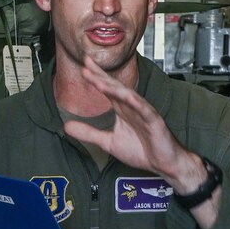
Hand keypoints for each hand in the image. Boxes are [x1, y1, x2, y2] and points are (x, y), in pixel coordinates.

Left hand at [58, 56, 216, 227]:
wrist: (162, 164)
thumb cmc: (141, 150)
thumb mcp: (108, 142)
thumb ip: (88, 133)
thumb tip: (66, 126)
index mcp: (122, 109)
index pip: (107, 89)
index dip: (96, 77)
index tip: (84, 65)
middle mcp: (132, 107)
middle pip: (115, 87)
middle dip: (101, 75)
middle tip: (87, 64)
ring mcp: (144, 112)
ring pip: (128, 96)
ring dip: (114, 88)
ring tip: (99, 81)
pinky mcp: (154, 122)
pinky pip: (146, 110)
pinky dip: (137, 103)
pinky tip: (129, 97)